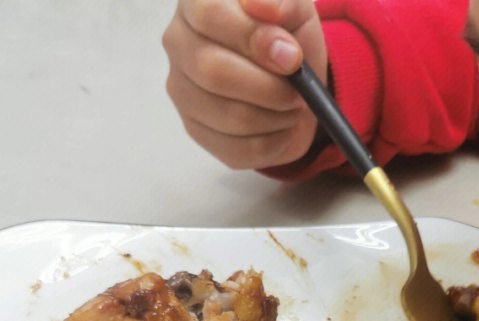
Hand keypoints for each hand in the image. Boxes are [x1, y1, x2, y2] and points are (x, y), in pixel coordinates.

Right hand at [163, 0, 327, 168]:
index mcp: (197, 2)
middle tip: (299, 90)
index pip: (209, 15)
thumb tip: (266, 10)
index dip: (253, 38)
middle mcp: (179, 43)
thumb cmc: (287, 34)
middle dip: (271, 87)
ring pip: (230, 116)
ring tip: (294, 104)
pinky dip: (275, 141)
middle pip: (214, 73)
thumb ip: (282, 2)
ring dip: (277, 115)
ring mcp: (182, 90)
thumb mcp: (296, 8)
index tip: (291, 55)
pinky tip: (282, 124)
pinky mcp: (196, 129)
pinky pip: (238, 148)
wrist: (292, 75)